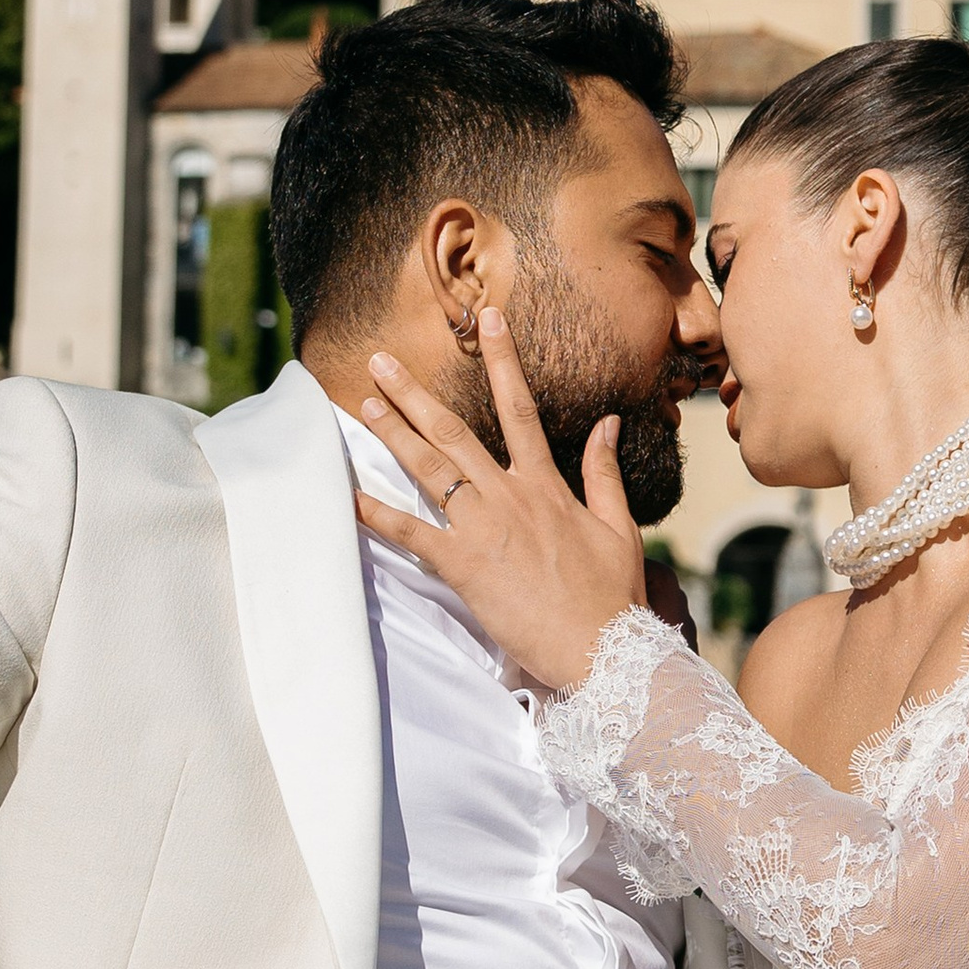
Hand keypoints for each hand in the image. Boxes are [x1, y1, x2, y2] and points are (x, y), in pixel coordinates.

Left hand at [356, 308, 648, 689]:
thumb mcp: (618, 526)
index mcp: (545, 484)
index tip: (488, 318)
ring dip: (392, 433)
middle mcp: (509, 495)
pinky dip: (379, 514)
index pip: (520, 408)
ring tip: (362, 403)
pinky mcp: (463, 565)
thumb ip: (604, 471)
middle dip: (414, 392)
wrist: (604, 650)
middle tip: (380, 359)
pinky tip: (350, 495)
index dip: (501, 360)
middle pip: (454, 431)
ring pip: (429, 469)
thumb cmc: (611, 596)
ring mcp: (483, 528)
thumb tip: (608, 421)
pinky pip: (412, 533)